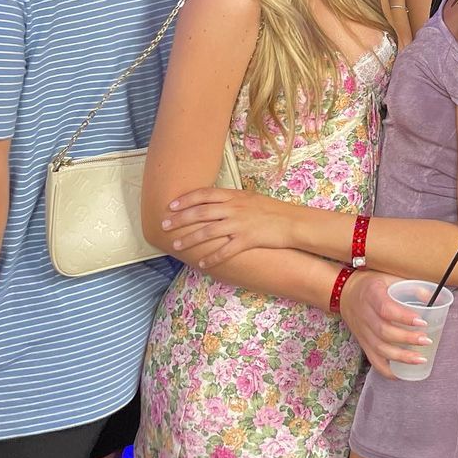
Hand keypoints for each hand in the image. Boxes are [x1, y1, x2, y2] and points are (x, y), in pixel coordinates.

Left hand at [161, 189, 293, 268]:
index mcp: (235, 196)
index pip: (204, 195)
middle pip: (201, 213)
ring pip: (208, 232)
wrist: (292, 222)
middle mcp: (234, 209)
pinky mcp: (247, 240)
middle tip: (164, 225)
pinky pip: (225, 251)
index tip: (171, 206)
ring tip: (176, 246)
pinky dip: (211, 257)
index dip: (186, 200)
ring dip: (190, 239)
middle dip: (180, 220)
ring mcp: (240, 224)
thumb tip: (213, 202)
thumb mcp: (250, 198)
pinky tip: (201, 263)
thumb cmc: (272, 210)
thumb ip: (232, 200)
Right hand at [338, 270, 432, 379]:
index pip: (386, 309)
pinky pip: (373, 360)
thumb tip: (432, 299)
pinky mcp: (363, 343)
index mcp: (371, 294)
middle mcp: (364, 314)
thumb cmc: (373, 284)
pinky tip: (402, 374)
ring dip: (401, 357)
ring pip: (379, 348)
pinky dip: (387, 370)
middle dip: (407, 339)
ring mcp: (362, 331)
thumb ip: (411, 287)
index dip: (404, 317)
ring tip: (421, 359)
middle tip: (426, 340)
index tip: (422, 322)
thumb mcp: (390, 277)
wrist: (346, 292)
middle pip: (384, 331)